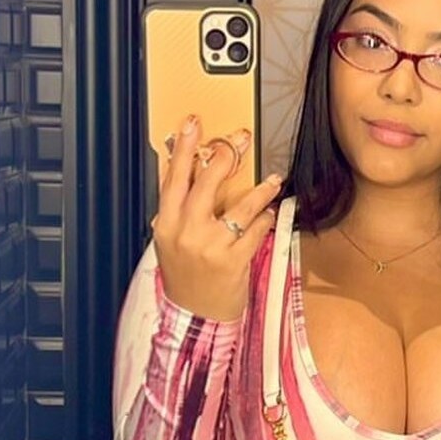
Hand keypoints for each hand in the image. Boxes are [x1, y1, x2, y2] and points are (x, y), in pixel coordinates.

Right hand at [151, 114, 281, 319]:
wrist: (195, 315)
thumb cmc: (185, 275)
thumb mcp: (170, 240)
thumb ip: (179, 209)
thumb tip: (189, 171)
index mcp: (167, 223)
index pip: (174, 177)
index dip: (184, 148)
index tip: (193, 123)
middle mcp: (186, 231)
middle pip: (207, 182)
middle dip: (226, 156)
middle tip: (240, 139)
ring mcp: (210, 246)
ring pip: (240, 206)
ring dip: (260, 189)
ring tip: (273, 180)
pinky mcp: (233, 260)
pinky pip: (255, 231)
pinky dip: (264, 219)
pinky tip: (268, 214)